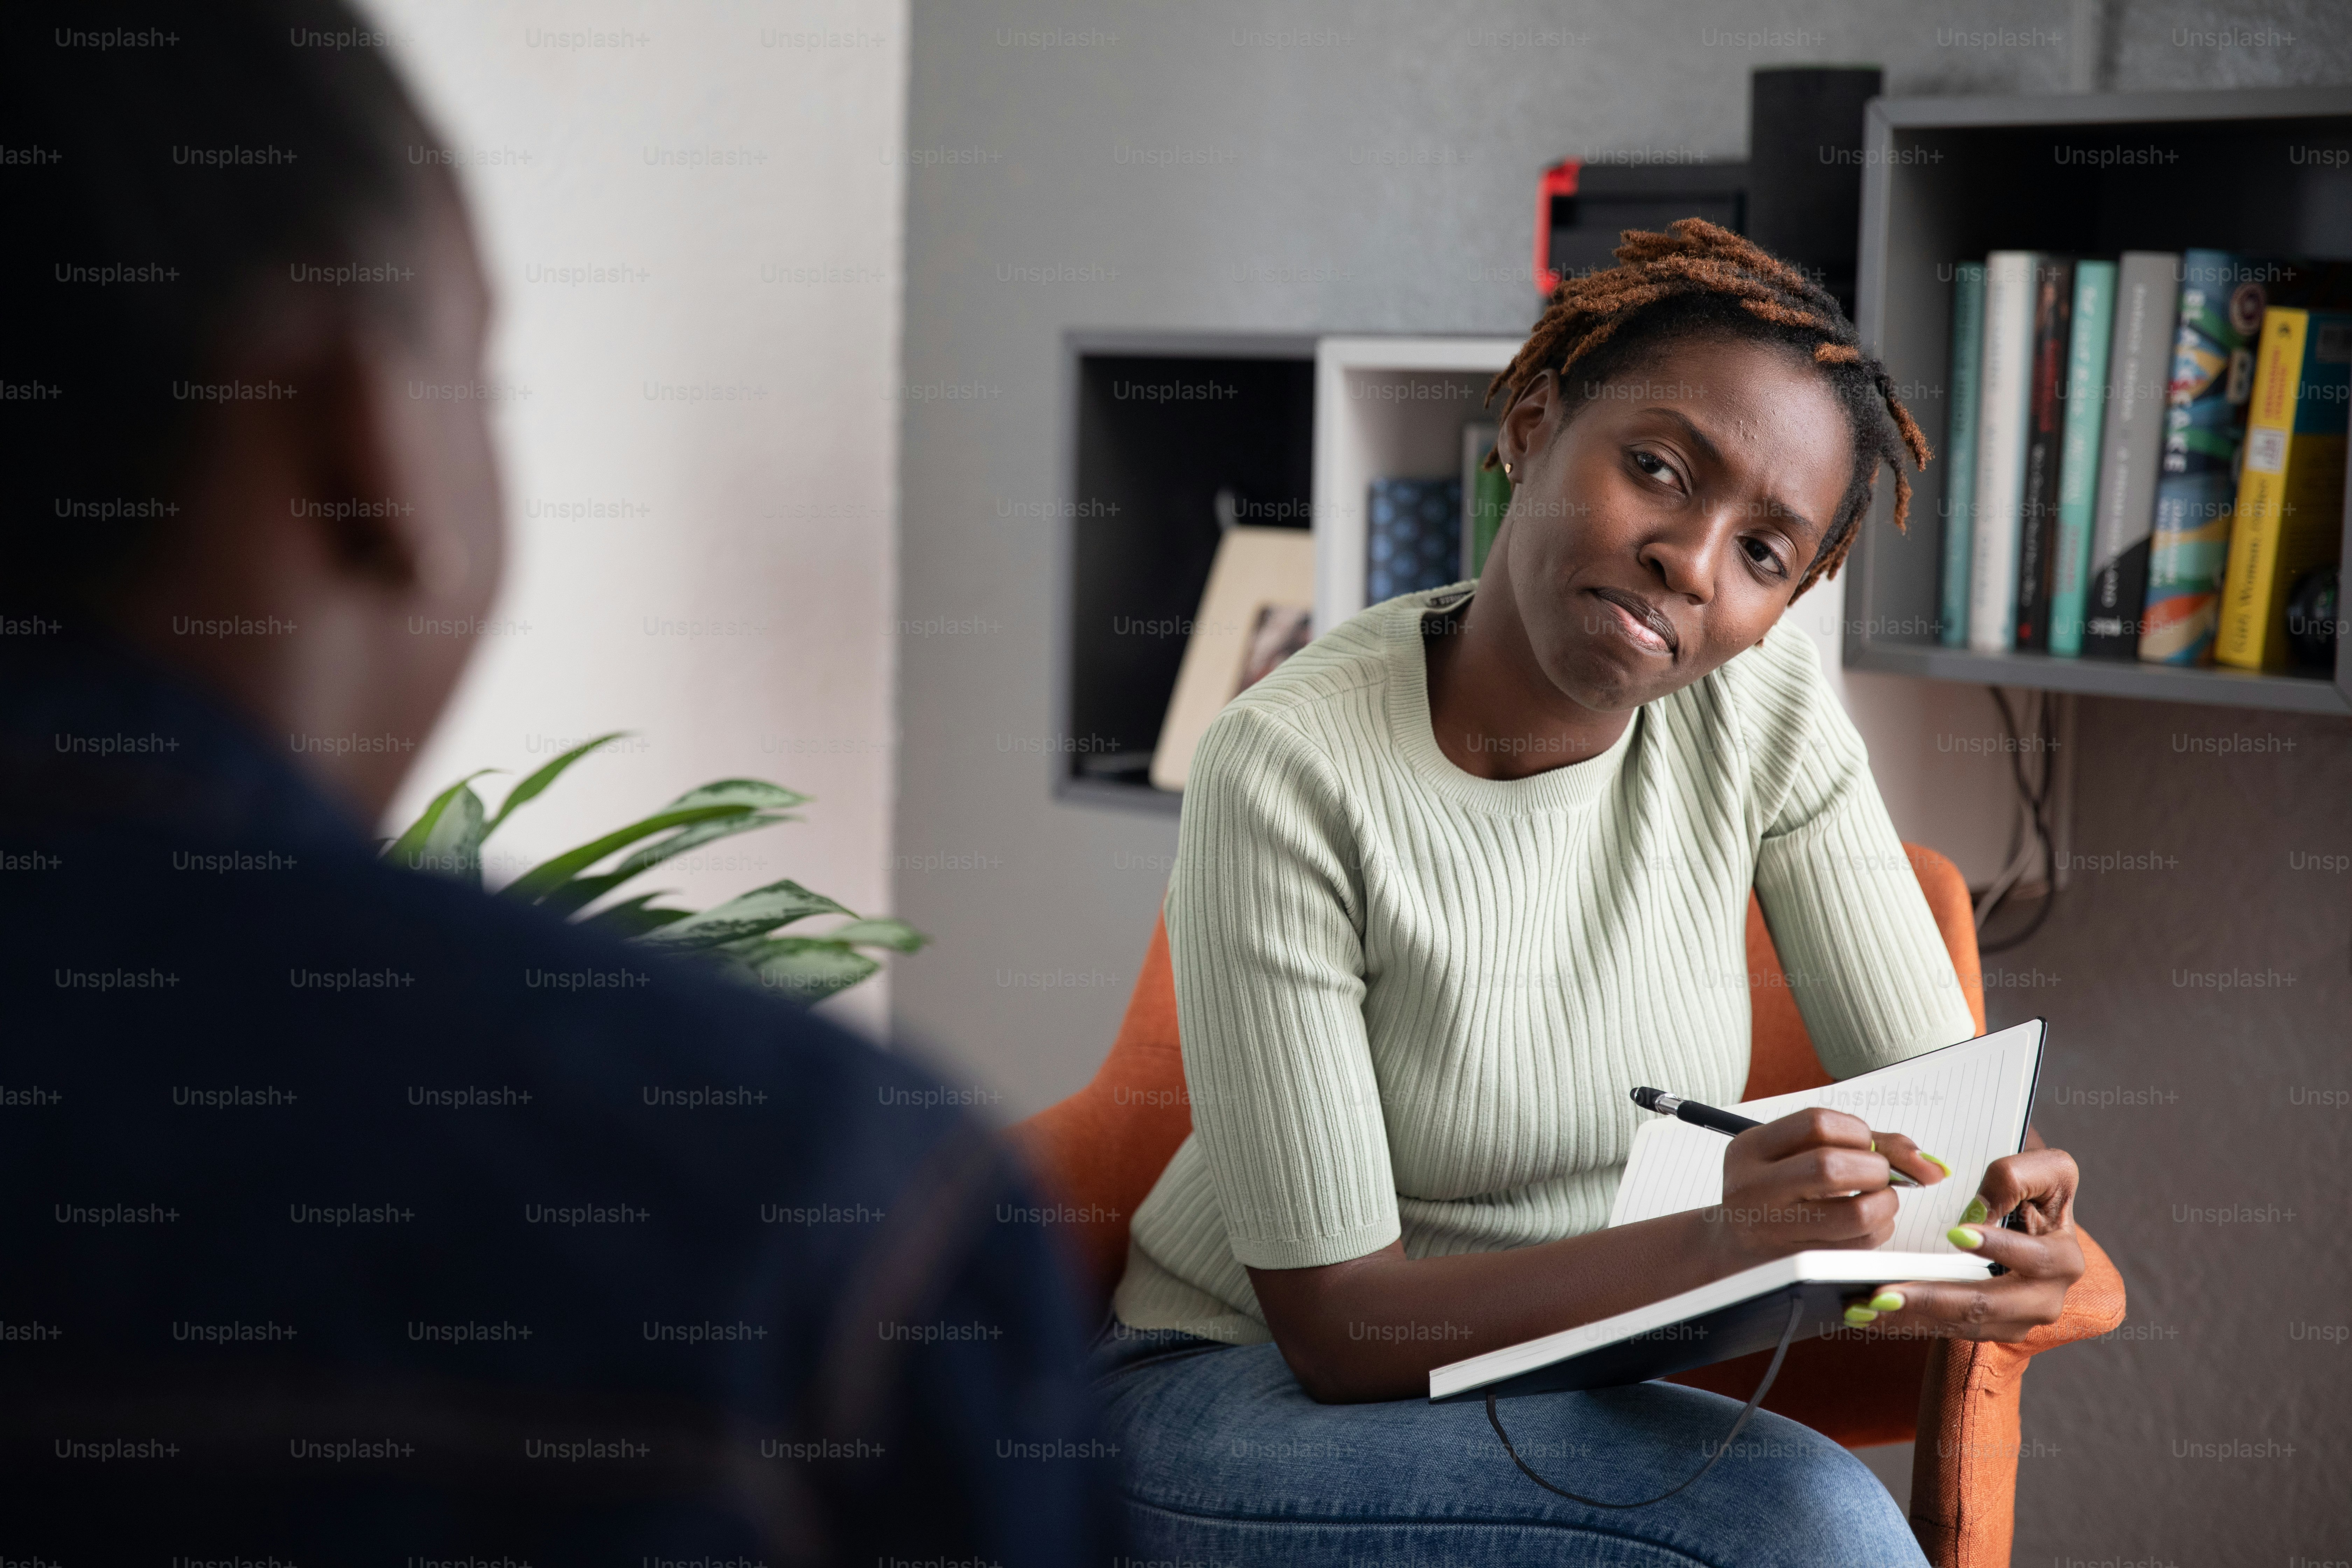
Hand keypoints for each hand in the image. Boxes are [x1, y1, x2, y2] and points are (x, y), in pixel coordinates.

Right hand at [1707, 1108, 1949, 1270]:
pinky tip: (1867, 1225)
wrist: (1736, 1248)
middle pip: (1830, 1166)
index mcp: (1750, 1149)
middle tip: (1880, 1176)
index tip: (1868, 1146)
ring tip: (1879, 1200)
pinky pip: (1858, 1248)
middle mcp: (1753, 1188)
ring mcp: (1773, 1230)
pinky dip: (1879, 1231)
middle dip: (1875, 1170)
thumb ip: (1863, 1144)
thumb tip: (1929, 1164)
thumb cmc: (1777, 1192)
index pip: (1816, 1124)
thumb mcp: (1795, 1154)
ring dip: (1885, 1204)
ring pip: (1853, 1214)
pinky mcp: (1798, 1265)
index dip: (1858, 1132)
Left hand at [1845, 1144, 2085, 1341]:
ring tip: (1867, 1308)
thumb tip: (1979, 1210)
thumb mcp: (2044, 1171)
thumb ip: (2018, 1177)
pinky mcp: (1989, 1328)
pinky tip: (1870, 1317)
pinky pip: (1947, 1331)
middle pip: (1988, 1304)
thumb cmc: (2035, 1191)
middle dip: (1934, 1299)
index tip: (1954, 1233)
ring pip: (1961, 1323)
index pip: (2034, 1256)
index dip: (1997, 1245)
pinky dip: (1908, 1324)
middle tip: (1885, 1294)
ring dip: (1911, 1318)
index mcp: (2063, 1258)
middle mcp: (2045, 1297)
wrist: (2029, 1223)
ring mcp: (2016, 1319)